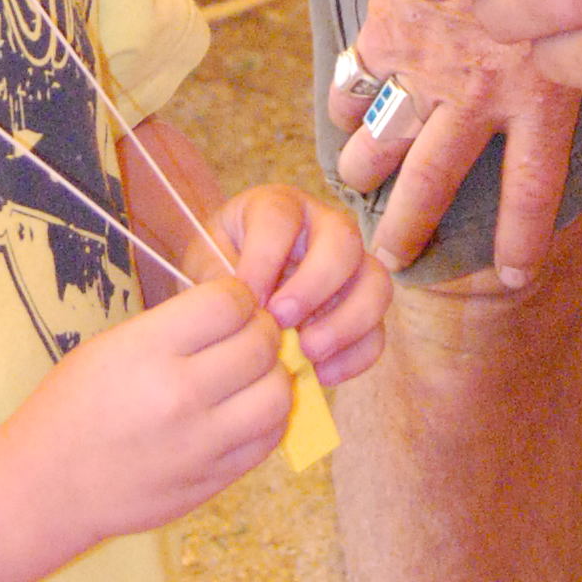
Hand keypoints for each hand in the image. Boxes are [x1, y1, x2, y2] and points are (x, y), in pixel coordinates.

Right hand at [14, 275, 288, 539]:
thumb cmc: (71, 408)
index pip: (227, 303)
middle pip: (259, 344)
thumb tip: (234, 308)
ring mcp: (201, 443)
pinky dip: (269, 416)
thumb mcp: (110, 347)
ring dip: (274, 373)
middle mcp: (180, 396)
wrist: (49, 488)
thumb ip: (173, 327)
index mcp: (147, 352)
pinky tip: (251, 407)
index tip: (232, 301)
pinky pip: (268, 438)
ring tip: (255, 371)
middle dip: (262, 328)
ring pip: (277, 393)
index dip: (238, 294)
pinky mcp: (214, 480)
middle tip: (251, 330)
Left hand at [214, 184, 391, 385]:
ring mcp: (351, 268)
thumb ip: (218, 278)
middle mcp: (324, 228)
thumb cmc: (218, 267)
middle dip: (315, 284)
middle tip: (282, 321)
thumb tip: (243, 309)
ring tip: (309, 352)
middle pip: (343, 241)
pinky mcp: (361, 308)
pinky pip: (377, 330)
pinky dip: (356, 355)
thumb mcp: (205, 263)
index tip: (247, 297)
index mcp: (278, 207)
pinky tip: (323, 374)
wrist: (231, 291)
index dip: (265, 256)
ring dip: (346, 321)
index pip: (281, 217)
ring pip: (375, 282)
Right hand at [329, 0, 581, 285]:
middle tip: (390, 260)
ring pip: (387, 139)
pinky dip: (346, 98)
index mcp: (539, 96)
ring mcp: (426, 67)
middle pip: (436, 180)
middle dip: (410, 224)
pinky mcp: (386, 31)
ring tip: (353, 184)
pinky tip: (343, 110)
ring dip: (366, 166)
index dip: (521, 235)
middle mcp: (478, 95)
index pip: (531, 187)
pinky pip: (358, 80)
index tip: (514, 273)